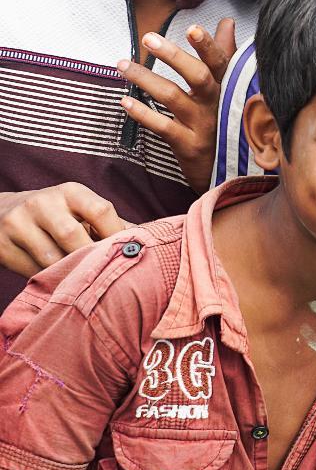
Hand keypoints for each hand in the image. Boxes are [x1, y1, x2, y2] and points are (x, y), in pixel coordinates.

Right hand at [0, 184, 125, 276]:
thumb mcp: (79, 209)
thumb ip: (109, 223)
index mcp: (70, 192)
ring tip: (78, 278)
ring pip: (50, 258)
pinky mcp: (1, 243)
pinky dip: (46, 278)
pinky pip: (30, 269)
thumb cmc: (55, 214)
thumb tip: (147, 239)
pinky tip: (53, 278)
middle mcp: (43, 202)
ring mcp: (18, 222)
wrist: (0, 212)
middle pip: (72, 236)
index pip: (100, 210)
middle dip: (87, 258)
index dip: (115, 234)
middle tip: (99, 272)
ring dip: (66, 272)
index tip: (122, 252)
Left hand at [118, 22, 236, 193]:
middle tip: (147, 38)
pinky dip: (142, 113)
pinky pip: (162, 127)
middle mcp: (217, 105)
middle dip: (173, 56)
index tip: (193, 28)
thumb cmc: (225, 121)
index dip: (208, 45)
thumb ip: (226, 54)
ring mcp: (203, 126)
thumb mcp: (231, 88)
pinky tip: (125, 101)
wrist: (228, 171)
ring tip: (122, 65)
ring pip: (173, 98)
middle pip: (198, 76)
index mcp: (227, 88)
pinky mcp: (188, 145)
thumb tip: (227, 22)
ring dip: (145, 79)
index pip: (220, 62)